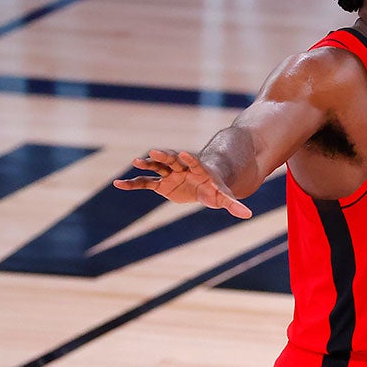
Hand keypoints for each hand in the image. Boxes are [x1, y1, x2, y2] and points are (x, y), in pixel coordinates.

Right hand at [112, 149, 252, 218]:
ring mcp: (169, 174)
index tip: (184, 154)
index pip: (193, 162)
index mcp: (197, 169)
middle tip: (155, 151)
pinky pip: (145, 183)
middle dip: (165, 156)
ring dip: (147, 164)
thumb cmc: (215, 188)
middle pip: (172, 160)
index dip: (189, 159)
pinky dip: (133, 184)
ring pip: (157, 167)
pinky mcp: (161, 184)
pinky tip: (118, 184)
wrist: (204, 185)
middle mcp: (181, 168)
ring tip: (135, 161)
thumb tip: (248, 215)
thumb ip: (233, 204)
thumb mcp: (223, 197)